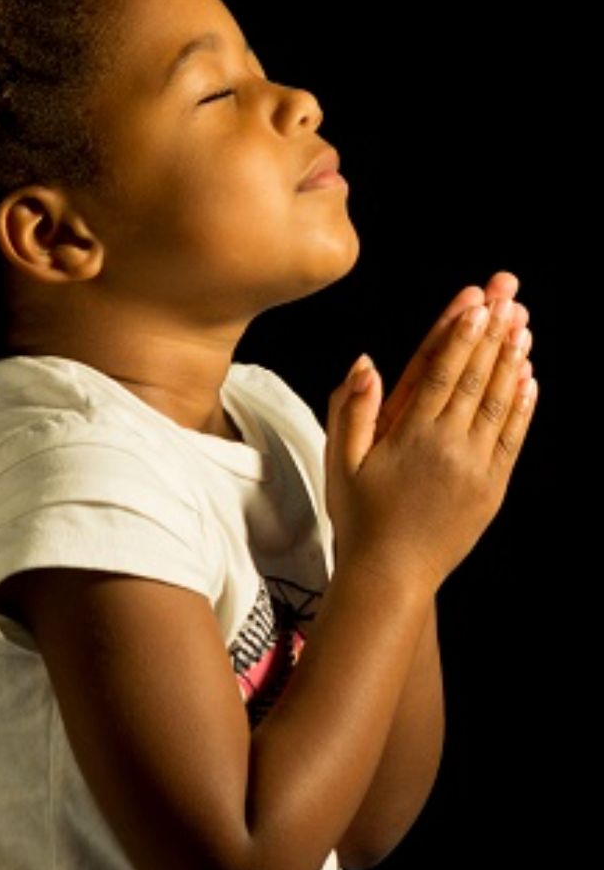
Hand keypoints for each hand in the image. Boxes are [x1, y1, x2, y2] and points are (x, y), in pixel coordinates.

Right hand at [324, 283, 537, 593]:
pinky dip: (522, 406)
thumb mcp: (340, 461)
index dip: (459, 333)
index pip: (440, 371)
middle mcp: (447, 444)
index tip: (476, 301)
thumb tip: (366, 363)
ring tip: (522, 324)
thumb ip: (351, 409)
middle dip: (492, 331)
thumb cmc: (359, 516)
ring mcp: (475, 466)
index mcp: (410, 433)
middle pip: (476, 377)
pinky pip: (512, 438)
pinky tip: (529, 378)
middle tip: (509, 295)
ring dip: (512, 360)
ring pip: (498, 402)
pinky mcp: (491, 487)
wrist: (392, 574)